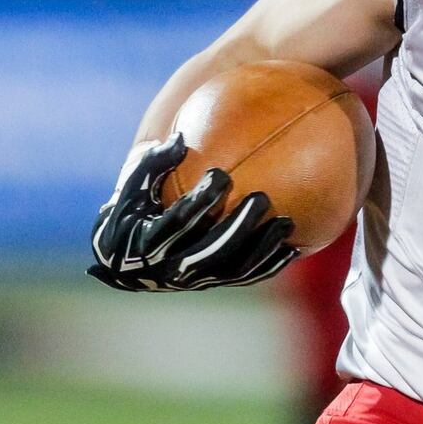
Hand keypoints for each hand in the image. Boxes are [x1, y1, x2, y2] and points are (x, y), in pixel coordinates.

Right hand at [87, 133, 298, 290]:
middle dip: (238, 225)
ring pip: (232, 269)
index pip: (179, 222)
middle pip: (210, 250)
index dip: (201, 200)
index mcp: (147, 243)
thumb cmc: (134, 208)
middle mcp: (171, 268)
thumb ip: (155, 163)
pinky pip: (244, 278)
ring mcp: (194, 281)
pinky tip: (292, 248)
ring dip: (262, 248)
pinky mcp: (212, 284)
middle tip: (262, 198)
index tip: (221, 174)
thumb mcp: (134, 186)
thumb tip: (180, 139)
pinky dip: (268, 266)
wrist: (129, 259)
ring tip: (286, 222)